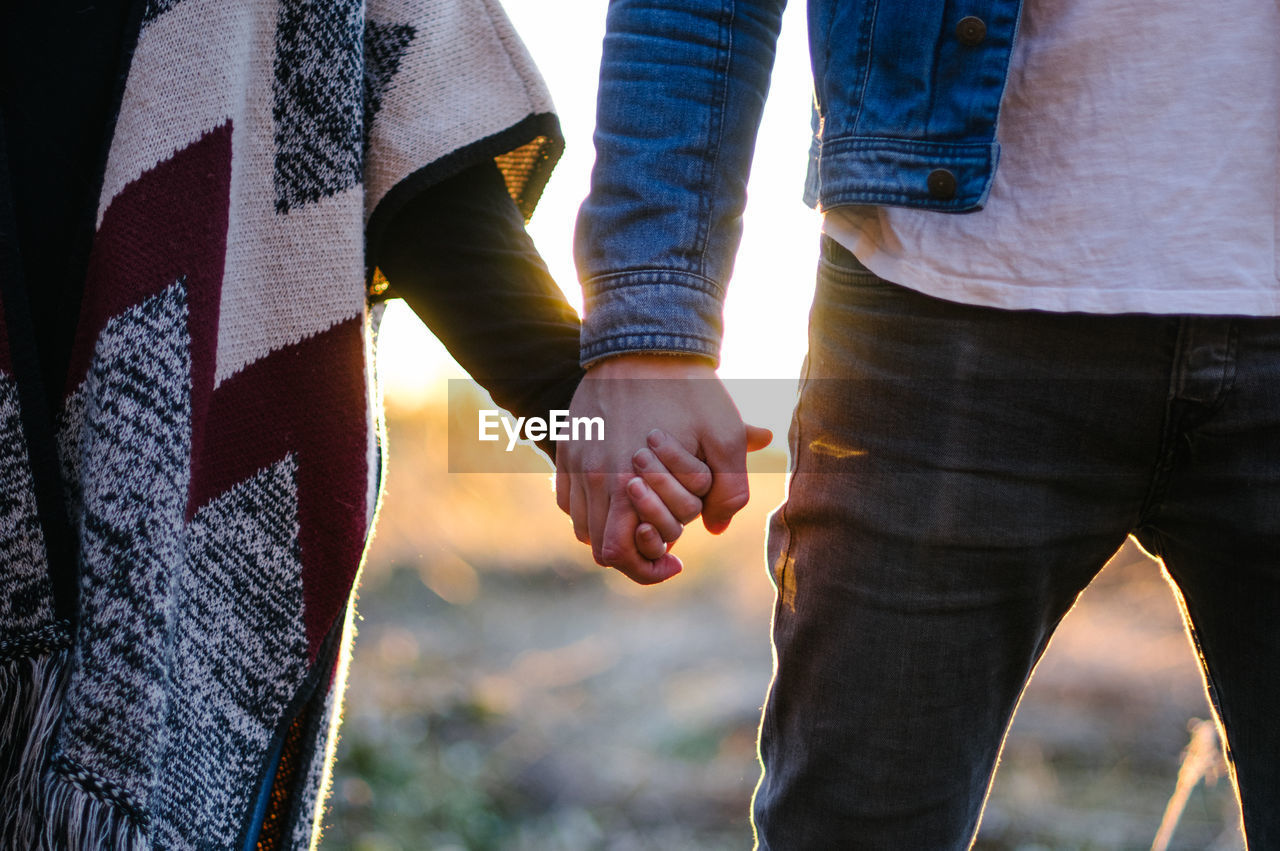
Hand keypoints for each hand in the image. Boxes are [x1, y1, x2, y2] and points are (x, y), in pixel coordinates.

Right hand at [554, 353, 770, 583]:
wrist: (644, 338)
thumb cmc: (688, 389)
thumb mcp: (724, 436)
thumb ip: (729, 491)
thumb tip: (716, 529)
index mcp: (624, 483)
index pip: (615, 555)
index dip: (645, 569)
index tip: (675, 561)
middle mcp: (591, 476)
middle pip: (597, 545)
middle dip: (632, 549)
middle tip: (663, 536)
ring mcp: (575, 460)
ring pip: (581, 523)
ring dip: (611, 527)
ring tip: (643, 513)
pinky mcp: (568, 444)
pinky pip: (569, 496)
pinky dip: (591, 505)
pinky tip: (620, 490)